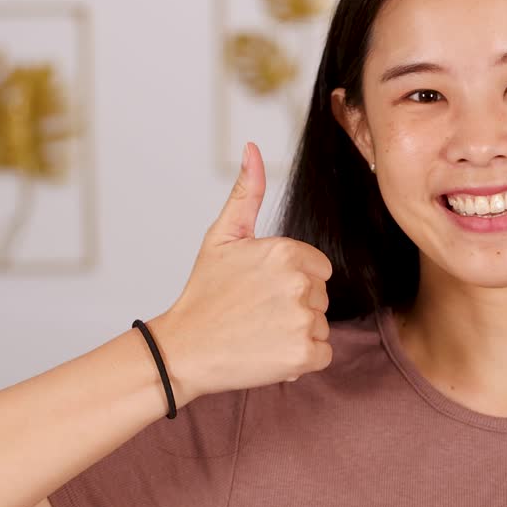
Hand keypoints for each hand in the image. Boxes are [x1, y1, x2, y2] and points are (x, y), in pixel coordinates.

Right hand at [148, 142, 332, 404]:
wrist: (184, 349)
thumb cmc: (204, 292)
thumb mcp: (222, 236)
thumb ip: (247, 192)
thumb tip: (252, 148)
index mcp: (287, 252)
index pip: (318, 267)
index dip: (292, 279)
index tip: (262, 289)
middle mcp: (300, 283)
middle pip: (321, 295)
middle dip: (295, 305)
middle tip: (257, 312)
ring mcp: (303, 320)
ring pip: (321, 324)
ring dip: (297, 332)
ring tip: (260, 332)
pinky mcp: (304, 354)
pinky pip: (322, 354)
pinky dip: (301, 358)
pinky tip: (269, 352)